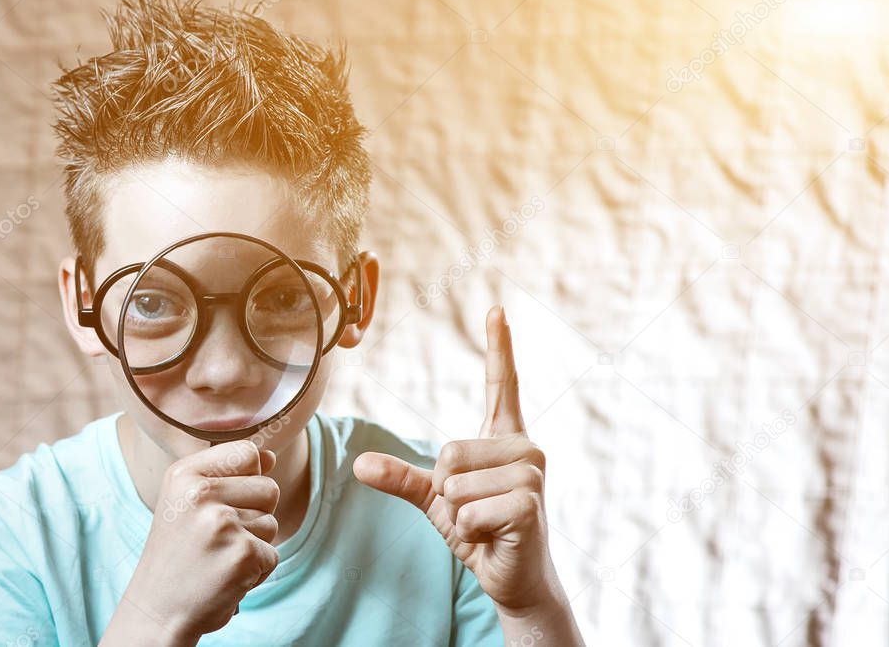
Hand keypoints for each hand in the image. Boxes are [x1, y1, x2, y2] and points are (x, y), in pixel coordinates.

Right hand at [113, 440, 280, 642]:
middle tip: (218, 538)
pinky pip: (272, 554)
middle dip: (255, 515)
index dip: (248, 478)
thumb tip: (270, 456)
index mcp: (184, 475)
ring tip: (218, 557)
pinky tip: (226, 577)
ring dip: (254, 544)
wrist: (156, 611)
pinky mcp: (243, 554)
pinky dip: (255, 571)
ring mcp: (222, 524)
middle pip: (269, 488)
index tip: (221, 502)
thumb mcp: (189, 503)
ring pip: (272, 523)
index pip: (248, 453)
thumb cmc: (178, 554)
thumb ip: (230, 474)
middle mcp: (199, 495)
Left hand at [353, 306, 559, 611]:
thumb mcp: (435, 501)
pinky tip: (493, 536)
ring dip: (457, 514)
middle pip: (446, 451)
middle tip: (474, 510)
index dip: (499, 346)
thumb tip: (358, 465)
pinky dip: (468, 532)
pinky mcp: (528, 503)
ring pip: (452, 483)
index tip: (496, 308)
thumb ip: (402, 478)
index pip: (501, 385)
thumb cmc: (480, 532)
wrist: (513, 580)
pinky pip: (466, 510)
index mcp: (504, 440)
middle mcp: (524, 448)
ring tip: (485, 523)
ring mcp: (530, 473)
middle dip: (445, 492)